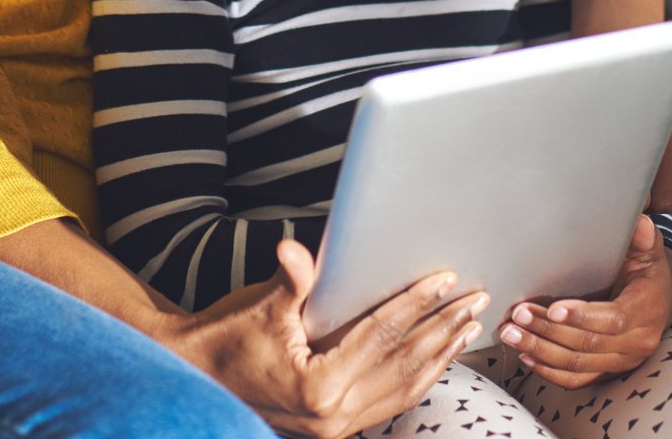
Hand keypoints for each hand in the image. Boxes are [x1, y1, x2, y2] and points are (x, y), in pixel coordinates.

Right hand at [163, 238, 487, 438]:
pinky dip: (420, 377)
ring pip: (405, 389)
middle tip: (476, 298)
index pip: (380, 337)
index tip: (445, 278)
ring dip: (441, 355)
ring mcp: (336, 426)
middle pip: (403, 364)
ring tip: (470, 324)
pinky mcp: (337, 425)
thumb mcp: (259, 308)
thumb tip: (294, 250)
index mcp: (317, 388)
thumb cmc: (226, 339)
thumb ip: (289, 282)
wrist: (195, 376)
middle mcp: (332, 416)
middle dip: (443, 328)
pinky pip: (391, 401)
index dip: (415, 304)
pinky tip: (441, 355)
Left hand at [496, 216, 671, 388]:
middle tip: (518, 315)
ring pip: (577, 364)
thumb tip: (640, 222)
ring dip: (541, 350)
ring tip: (511, 334)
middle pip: (588, 343)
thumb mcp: (649, 253)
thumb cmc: (647, 273)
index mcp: (645, 310)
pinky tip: (526, 356)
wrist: (660, 303)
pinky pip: (577, 379)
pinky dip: (549, 371)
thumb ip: (643, 239)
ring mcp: (621, 361)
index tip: (553, 308)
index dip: (583, 316)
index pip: (613, 319)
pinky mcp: (607, 372)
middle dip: (549, 330)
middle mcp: (636, 342)